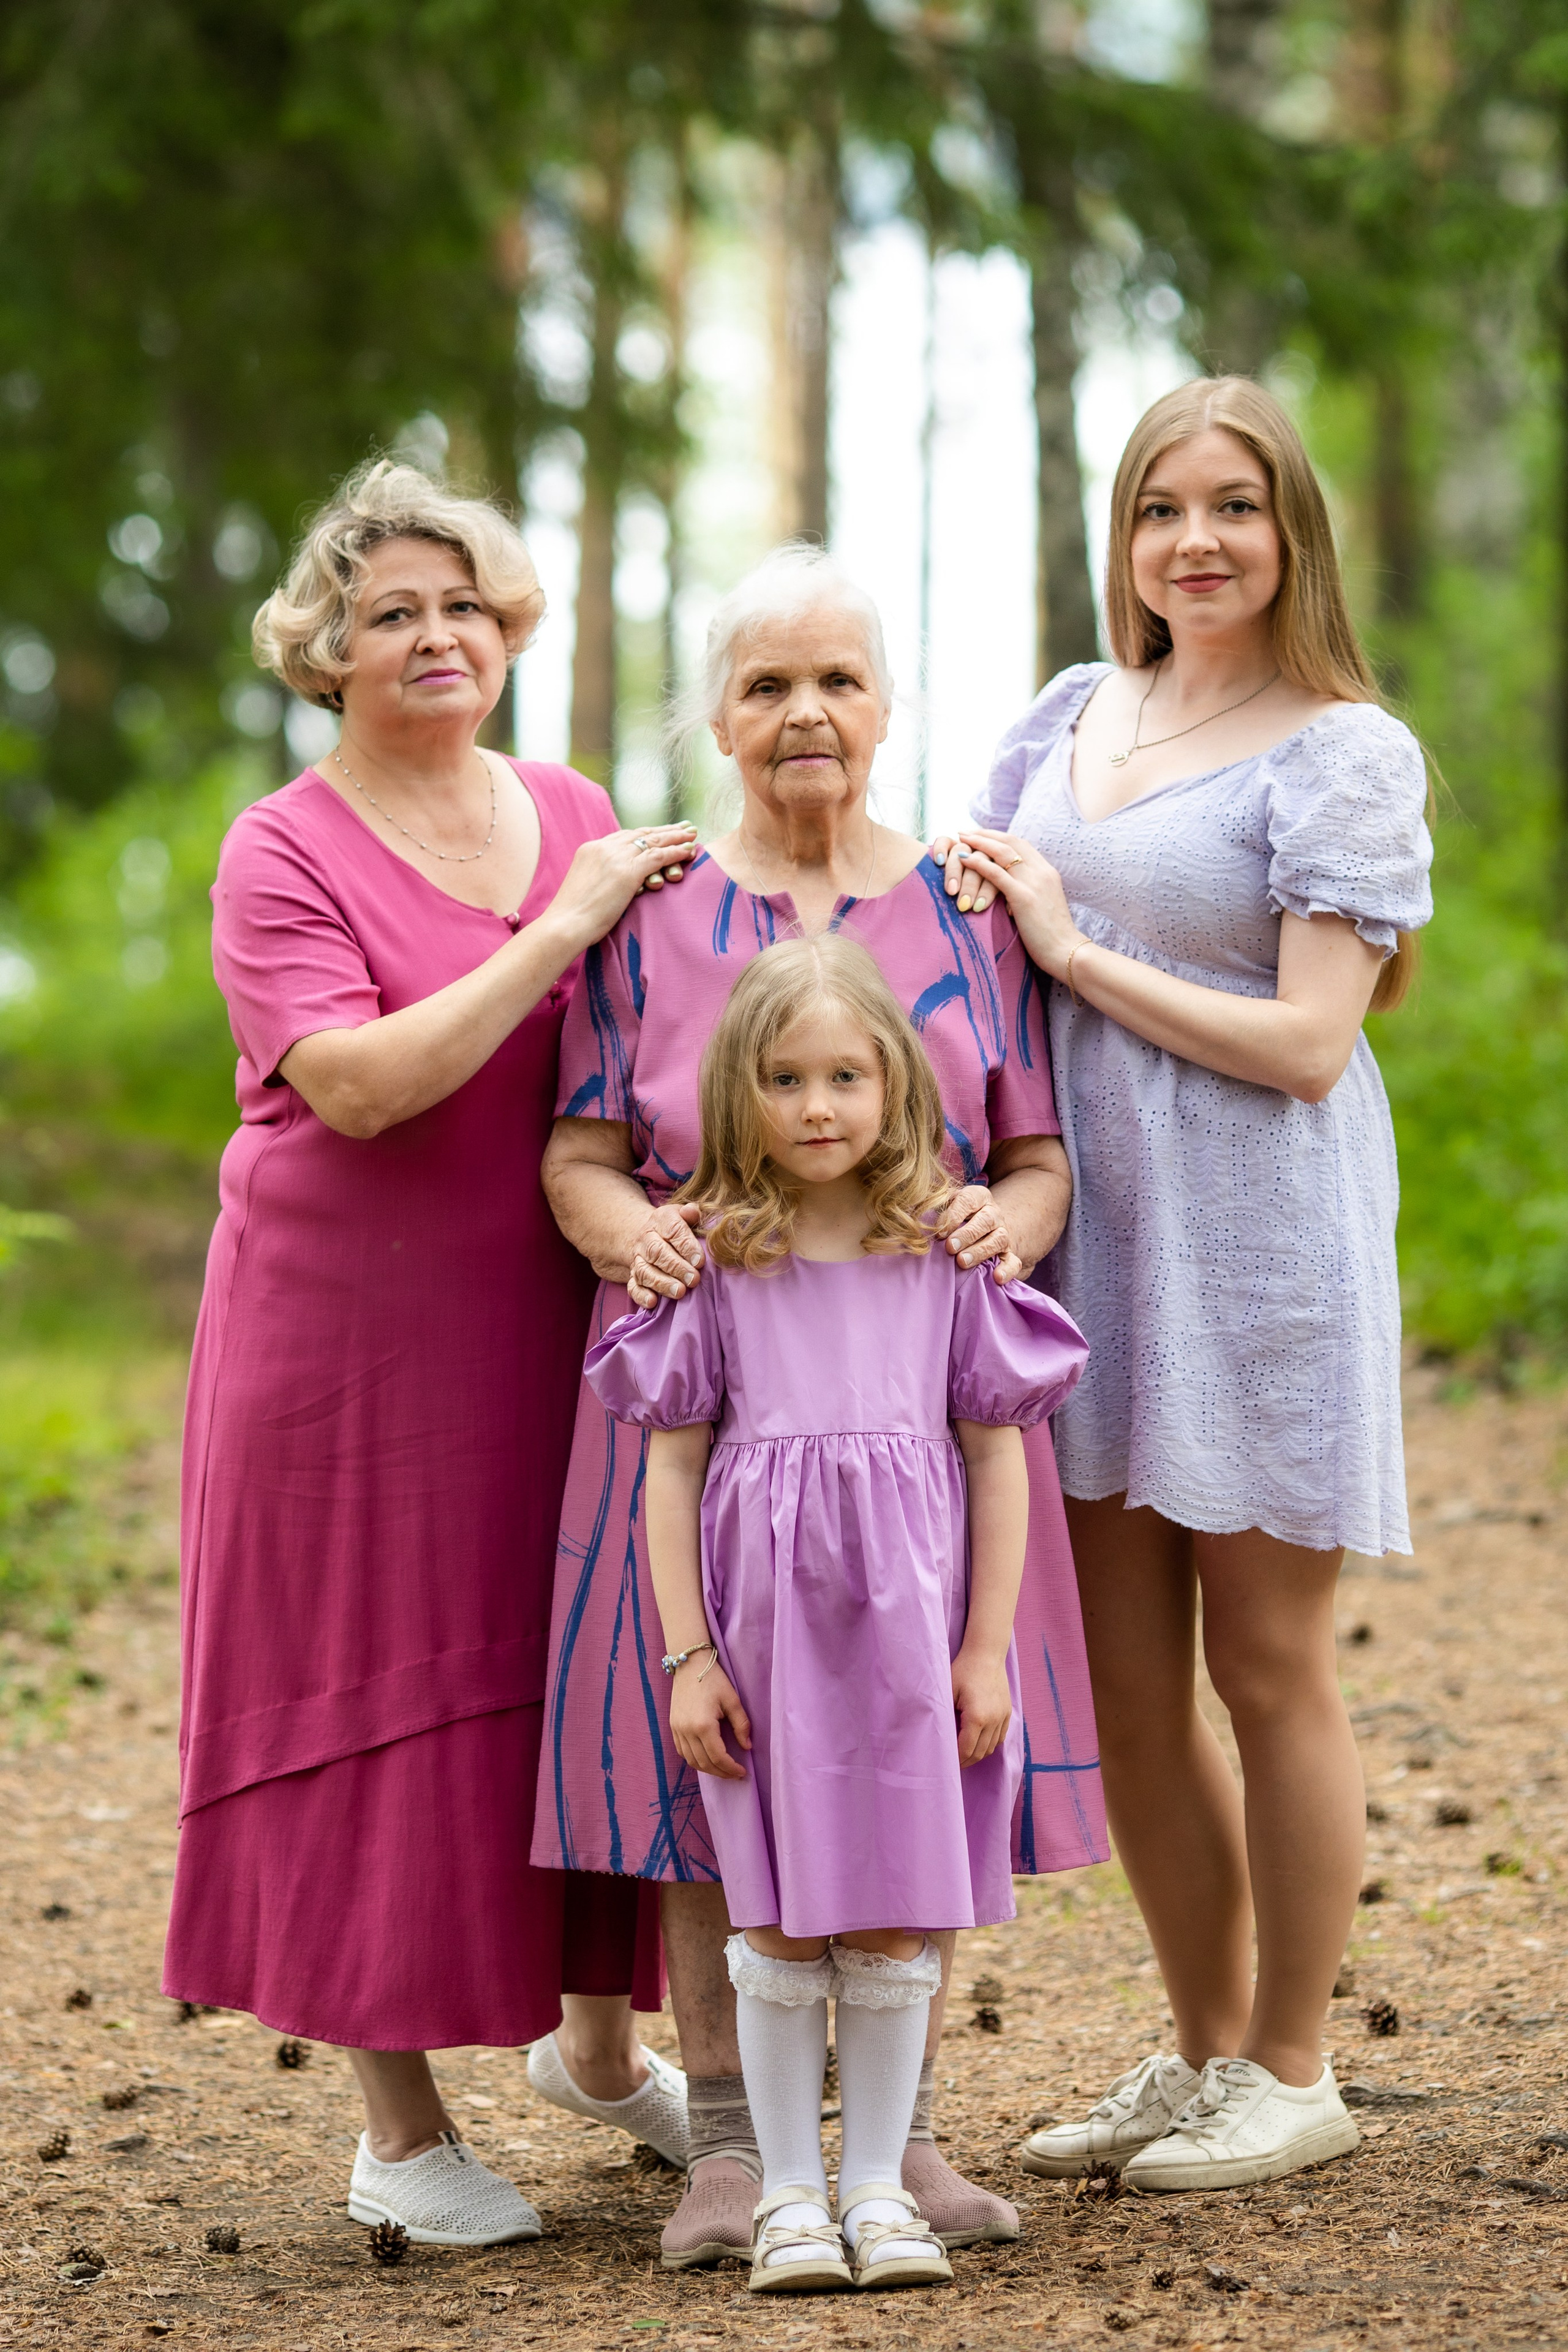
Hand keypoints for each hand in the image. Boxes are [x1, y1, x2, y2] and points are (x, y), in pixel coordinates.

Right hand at [545, 823, 698, 954]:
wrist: (564, 925)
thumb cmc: (572, 919)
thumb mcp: (586, 890)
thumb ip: (601, 880)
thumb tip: (615, 887)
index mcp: (590, 849)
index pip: (624, 836)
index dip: (645, 834)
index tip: (660, 832)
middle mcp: (603, 847)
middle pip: (640, 834)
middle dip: (664, 830)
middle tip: (685, 826)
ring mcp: (615, 857)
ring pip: (652, 841)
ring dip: (675, 837)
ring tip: (693, 833)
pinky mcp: (627, 871)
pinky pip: (658, 856)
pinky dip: (676, 852)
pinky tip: (689, 850)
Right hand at [628, 1202, 704, 1308]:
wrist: (645, 1235)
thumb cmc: (674, 1228)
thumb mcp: (682, 1215)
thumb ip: (691, 1213)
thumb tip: (693, 1211)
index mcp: (660, 1220)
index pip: (672, 1230)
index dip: (686, 1245)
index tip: (700, 1261)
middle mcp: (646, 1239)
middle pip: (657, 1252)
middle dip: (676, 1267)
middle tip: (693, 1279)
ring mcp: (637, 1258)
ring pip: (645, 1271)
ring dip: (662, 1283)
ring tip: (680, 1292)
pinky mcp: (633, 1276)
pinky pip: (633, 1287)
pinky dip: (641, 1295)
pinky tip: (653, 1302)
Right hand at [669, 1655, 750, 1779]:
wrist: (689, 1664)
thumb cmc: (713, 1679)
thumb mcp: (732, 1700)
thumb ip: (741, 1725)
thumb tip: (747, 1746)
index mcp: (703, 1725)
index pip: (718, 1757)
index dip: (731, 1769)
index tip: (742, 1772)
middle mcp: (687, 1731)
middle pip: (704, 1763)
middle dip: (721, 1773)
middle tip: (735, 1774)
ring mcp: (677, 1730)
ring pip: (691, 1761)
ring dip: (708, 1769)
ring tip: (722, 1769)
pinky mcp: (673, 1727)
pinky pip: (682, 1752)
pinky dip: (695, 1760)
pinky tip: (706, 1759)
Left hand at [932, 829, 1081, 976]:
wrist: (1066, 951)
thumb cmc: (1052, 937)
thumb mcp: (1042, 906)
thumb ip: (1030, 892)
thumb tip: (1011, 893)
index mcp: (1047, 872)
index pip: (1021, 844)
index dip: (999, 837)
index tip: (981, 835)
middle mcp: (1042, 872)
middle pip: (1011, 841)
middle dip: (986, 834)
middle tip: (965, 831)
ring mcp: (1034, 883)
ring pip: (1003, 852)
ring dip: (979, 842)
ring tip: (960, 838)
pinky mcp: (1024, 897)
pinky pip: (996, 874)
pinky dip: (978, 863)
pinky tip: (963, 858)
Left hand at [936, 1184, 1019, 1285]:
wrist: (982, 1226)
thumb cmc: (955, 1217)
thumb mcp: (945, 1206)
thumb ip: (933, 1208)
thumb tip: (914, 1217)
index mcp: (978, 1197)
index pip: (968, 1200)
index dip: (954, 1215)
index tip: (940, 1231)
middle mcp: (993, 1213)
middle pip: (986, 1220)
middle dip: (967, 1234)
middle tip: (950, 1247)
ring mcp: (1003, 1233)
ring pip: (999, 1239)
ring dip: (980, 1251)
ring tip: (962, 1262)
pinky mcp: (1009, 1254)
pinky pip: (1013, 1261)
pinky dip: (1007, 1270)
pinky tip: (996, 1277)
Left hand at [952, 1646, 1011, 1766]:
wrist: (986, 1654)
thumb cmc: (963, 1671)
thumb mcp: (948, 1692)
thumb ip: (946, 1718)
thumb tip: (940, 1738)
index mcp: (977, 1717)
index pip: (966, 1749)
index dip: (955, 1760)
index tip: (946, 1763)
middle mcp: (993, 1720)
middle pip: (980, 1753)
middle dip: (966, 1761)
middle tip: (953, 1764)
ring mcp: (1003, 1717)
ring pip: (991, 1747)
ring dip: (978, 1754)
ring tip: (964, 1754)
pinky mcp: (1008, 1712)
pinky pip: (1000, 1737)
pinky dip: (989, 1744)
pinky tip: (978, 1742)